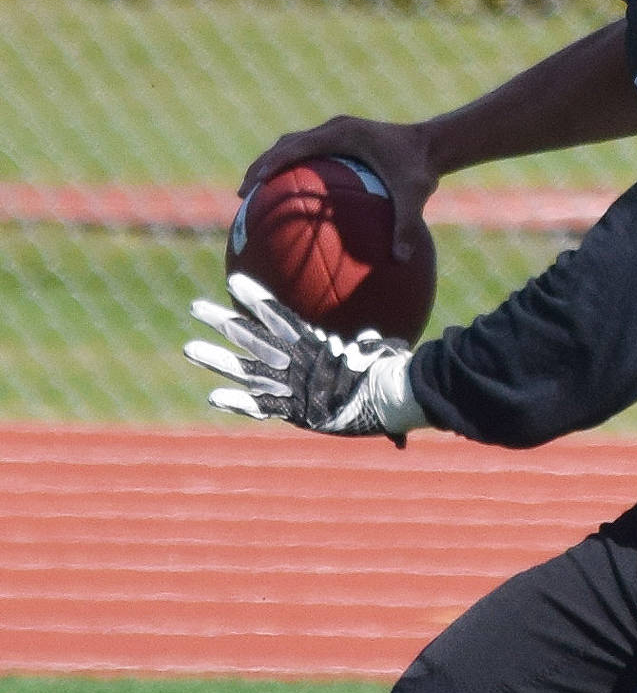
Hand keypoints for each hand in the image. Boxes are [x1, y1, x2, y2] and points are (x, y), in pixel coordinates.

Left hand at [184, 274, 428, 439]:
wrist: (390, 394)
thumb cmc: (389, 372)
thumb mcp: (376, 351)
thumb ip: (366, 344)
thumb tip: (372, 338)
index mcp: (313, 343)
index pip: (277, 314)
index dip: (254, 297)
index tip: (233, 281)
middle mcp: (296, 359)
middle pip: (251, 336)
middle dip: (221, 320)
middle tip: (196, 307)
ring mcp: (292, 384)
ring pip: (246, 368)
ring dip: (216, 359)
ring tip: (190, 349)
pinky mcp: (295, 410)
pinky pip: (261, 406)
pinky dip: (238, 402)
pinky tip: (214, 398)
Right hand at [240, 117, 437, 262]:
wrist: (432, 144)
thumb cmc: (421, 167)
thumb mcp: (415, 195)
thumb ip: (407, 224)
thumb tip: (400, 259)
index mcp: (344, 133)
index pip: (298, 146)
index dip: (273, 163)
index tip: (254, 184)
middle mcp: (334, 128)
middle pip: (285, 144)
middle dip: (261, 166)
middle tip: (243, 194)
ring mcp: (335, 133)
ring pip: (292, 146)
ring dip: (271, 165)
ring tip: (253, 195)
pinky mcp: (338, 141)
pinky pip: (308, 154)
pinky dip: (292, 171)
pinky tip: (288, 200)